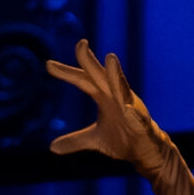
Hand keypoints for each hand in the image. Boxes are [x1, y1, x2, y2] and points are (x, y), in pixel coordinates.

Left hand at [46, 41, 172, 178]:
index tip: (48, 64)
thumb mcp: (94, 140)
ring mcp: (130, 107)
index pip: (83, 80)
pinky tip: (129, 109)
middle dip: (90, 60)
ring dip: (116, 74)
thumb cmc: (122, 138)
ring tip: (111, 57)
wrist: (145, 151)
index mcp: (103, 96)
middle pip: (100, 75)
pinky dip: (134, 113)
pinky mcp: (142, 123)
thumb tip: (51, 148)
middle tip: (80, 43)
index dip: (67, 73)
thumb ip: (74, 141)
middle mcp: (116, 96)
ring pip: (122, 87)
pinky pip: (137, 117)